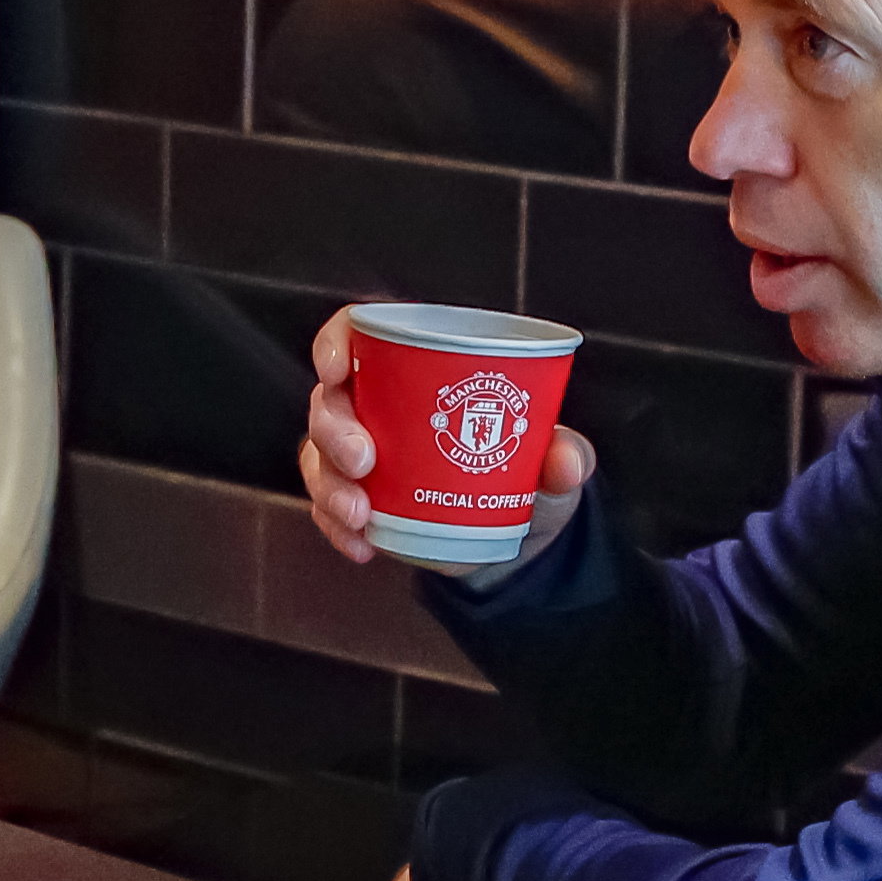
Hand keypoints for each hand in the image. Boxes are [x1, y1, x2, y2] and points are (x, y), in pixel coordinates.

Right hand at [300, 317, 596, 575]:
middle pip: (330, 401)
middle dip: (334, 430)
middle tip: (363, 462)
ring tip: (361, 514)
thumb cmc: (524, 471)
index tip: (337, 368)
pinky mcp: (355, 501)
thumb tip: (565, 461)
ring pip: (316, 455)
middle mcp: (375, 407)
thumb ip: (565, 454)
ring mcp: (357, 456)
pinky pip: (326, 510)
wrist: (511, 536)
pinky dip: (336, 528)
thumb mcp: (550, 460)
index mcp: (414, 371)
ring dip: (329, 485)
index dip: (336, 342)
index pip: (358, 334)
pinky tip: (362, 546)